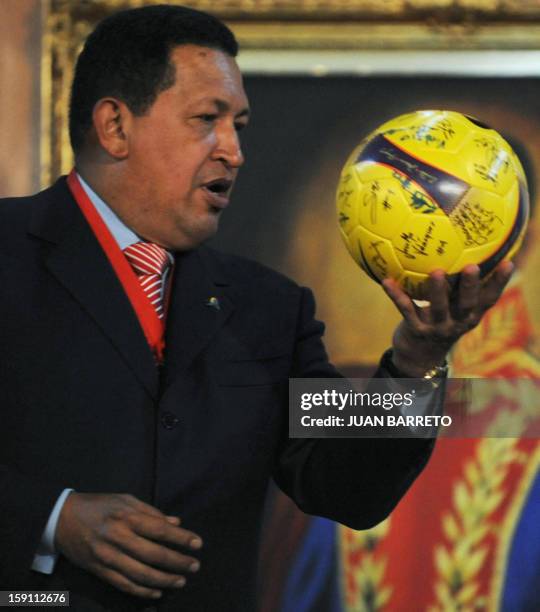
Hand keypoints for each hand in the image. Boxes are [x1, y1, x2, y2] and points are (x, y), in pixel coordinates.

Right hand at [55, 493, 202, 599]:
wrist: (61, 518)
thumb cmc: (99, 505)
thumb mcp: (126, 500)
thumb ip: (151, 512)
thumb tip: (176, 523)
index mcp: (127, 516)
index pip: (161, 530)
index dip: (182, 538)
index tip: (198, 544)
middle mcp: (119, 537)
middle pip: (154, 554)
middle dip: (178, 562)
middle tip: (195, 566)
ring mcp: (108, 556)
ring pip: (141, 574)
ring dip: (164, 580)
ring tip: (181, 581)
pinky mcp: (99, 570)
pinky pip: (124, 585)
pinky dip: (142, 591)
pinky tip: (157, 592)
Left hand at [382, 262, 513, 376]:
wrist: (418, 356)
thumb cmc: (439, 322)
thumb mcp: (454, 309)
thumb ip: (458, 287)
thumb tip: (462, 251)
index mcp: (470, 315)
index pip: (489, 298)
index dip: (499, 282)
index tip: (508, 263)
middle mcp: (457, 323)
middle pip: (467, 304)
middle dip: (470, 286)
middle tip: (473, 266)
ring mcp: (437, 328)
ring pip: (438, 308)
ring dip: (437, 290)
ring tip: (436, 271)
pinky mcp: (416, 330)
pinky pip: (406, 309)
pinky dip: (396, 295)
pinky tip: (387, 281)